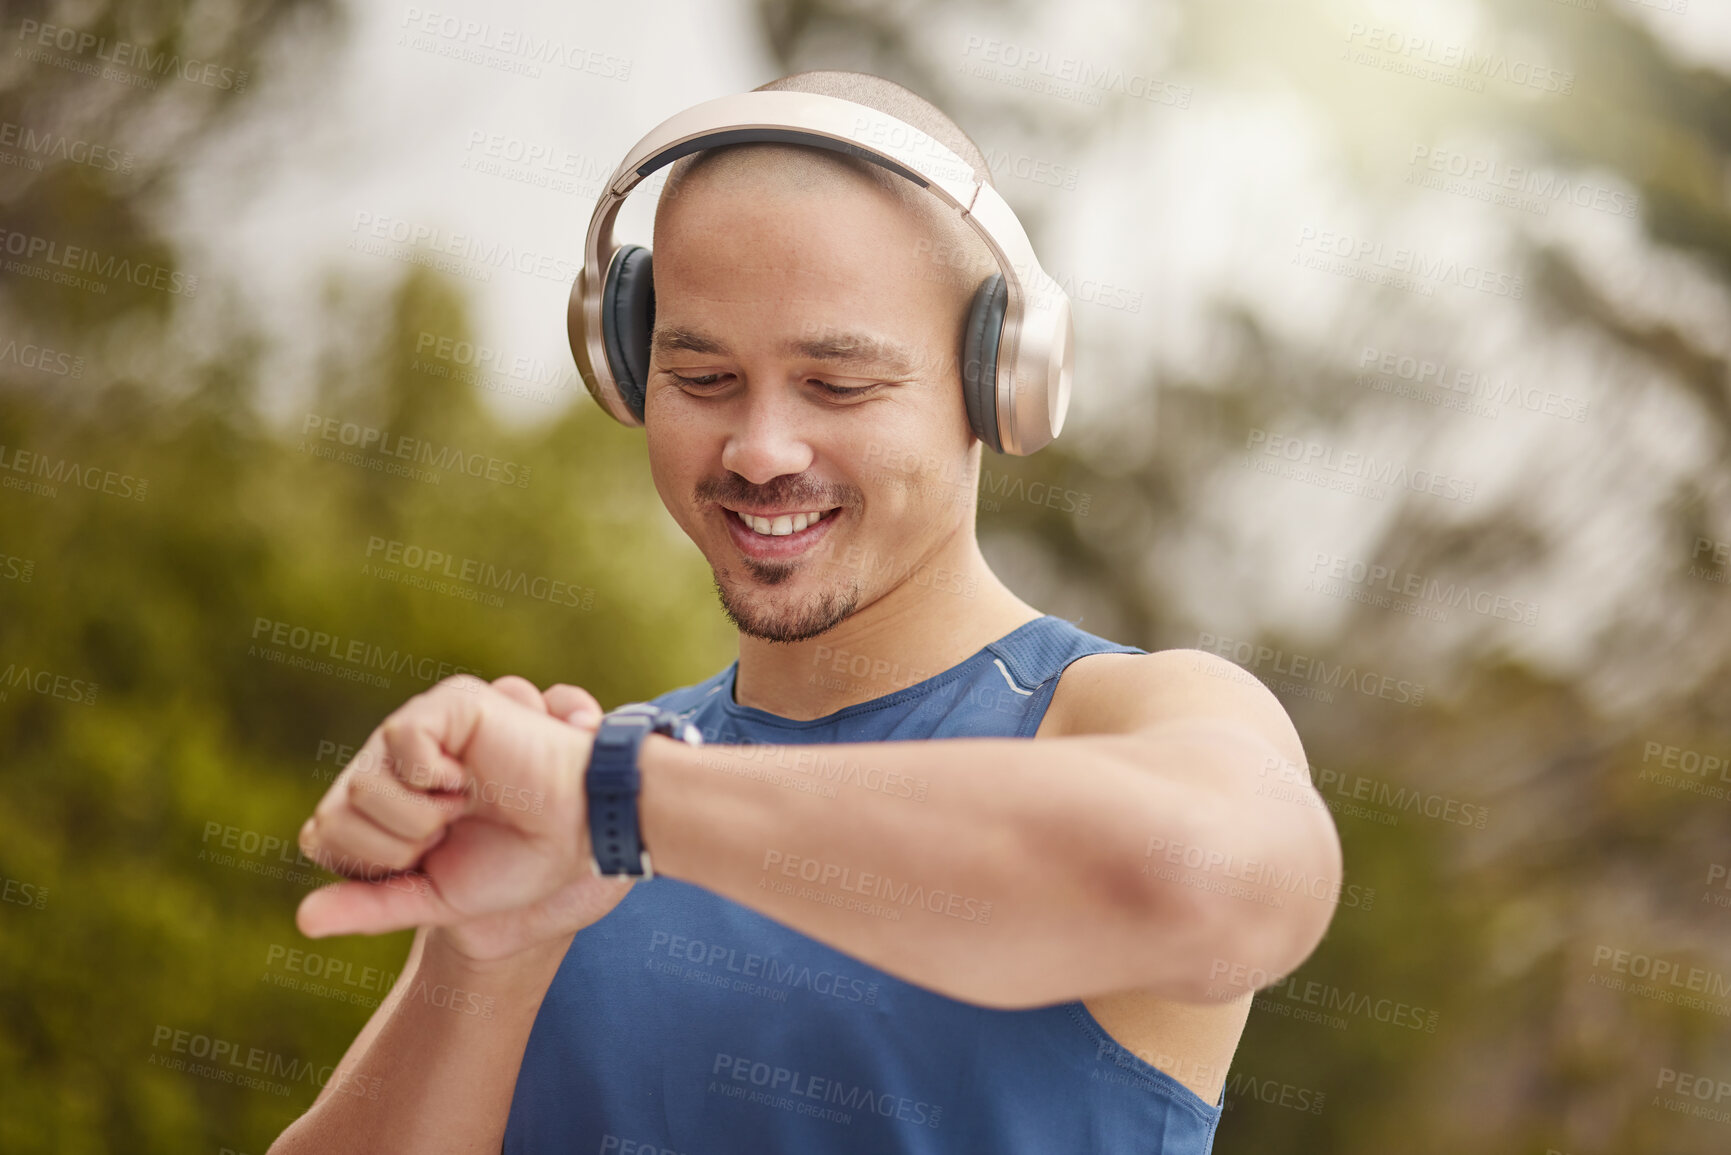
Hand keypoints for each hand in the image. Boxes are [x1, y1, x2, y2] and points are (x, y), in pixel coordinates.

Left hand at [295, 675, 639, 960]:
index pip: (323, 836)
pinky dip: (432, 776)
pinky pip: (399, 741)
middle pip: (332, 815)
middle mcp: (394, 759)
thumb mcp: (436, 897)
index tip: (431, 858)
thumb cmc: (520, 861)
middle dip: (394, 846)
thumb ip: (372, 905)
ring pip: (360, 786)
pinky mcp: (449, 704)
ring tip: (463, 803)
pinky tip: (467, 776)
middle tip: (449, 830)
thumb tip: (302, 920)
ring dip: (418, 816)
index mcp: (387, 800)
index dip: (373, 865)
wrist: (581, 834)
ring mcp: (419, 728)